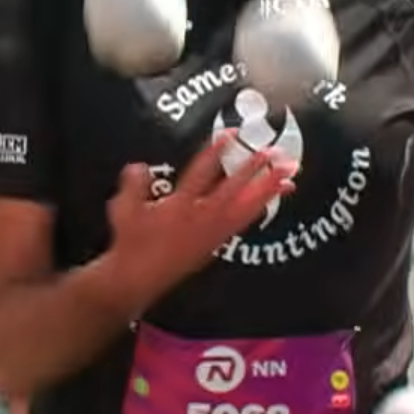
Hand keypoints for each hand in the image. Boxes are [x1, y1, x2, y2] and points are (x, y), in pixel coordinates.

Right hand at [100, 129, 296, 312]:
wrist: (138, 278)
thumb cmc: (130, 243)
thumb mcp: (123, 209)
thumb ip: (133, 185)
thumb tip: (138, 166)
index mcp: (180, 206)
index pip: (201, 173)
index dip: (216, 152)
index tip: (231, 134)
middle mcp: (202, 218)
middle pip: (235, 190)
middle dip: (255, 171)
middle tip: (276, 154)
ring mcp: (212, 233)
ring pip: (247, 209)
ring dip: (268, 193)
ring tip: (290, 180)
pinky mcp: (216, 244)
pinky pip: (242, 224)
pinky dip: (257, 211)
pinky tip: (268, 204)